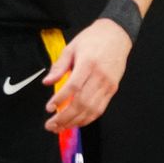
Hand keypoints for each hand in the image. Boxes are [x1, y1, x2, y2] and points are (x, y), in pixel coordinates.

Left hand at [43, 19, 132, 133]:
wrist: (116, 35)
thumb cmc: (93, 39)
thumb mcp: (71, 47)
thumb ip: (59, 66)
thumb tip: (47, 82)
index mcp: (88, 63)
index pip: (73, 87)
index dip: (60, 100)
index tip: (49, 107)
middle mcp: (100, 76)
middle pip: (82, 102)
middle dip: (65, 117)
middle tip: (51, 125)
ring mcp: (108, 84)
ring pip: (91, 109)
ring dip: (75, 122)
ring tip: (60, 127)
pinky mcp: (112, 89)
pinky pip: (100, 109)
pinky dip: (88, 119)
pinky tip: (76, 122)